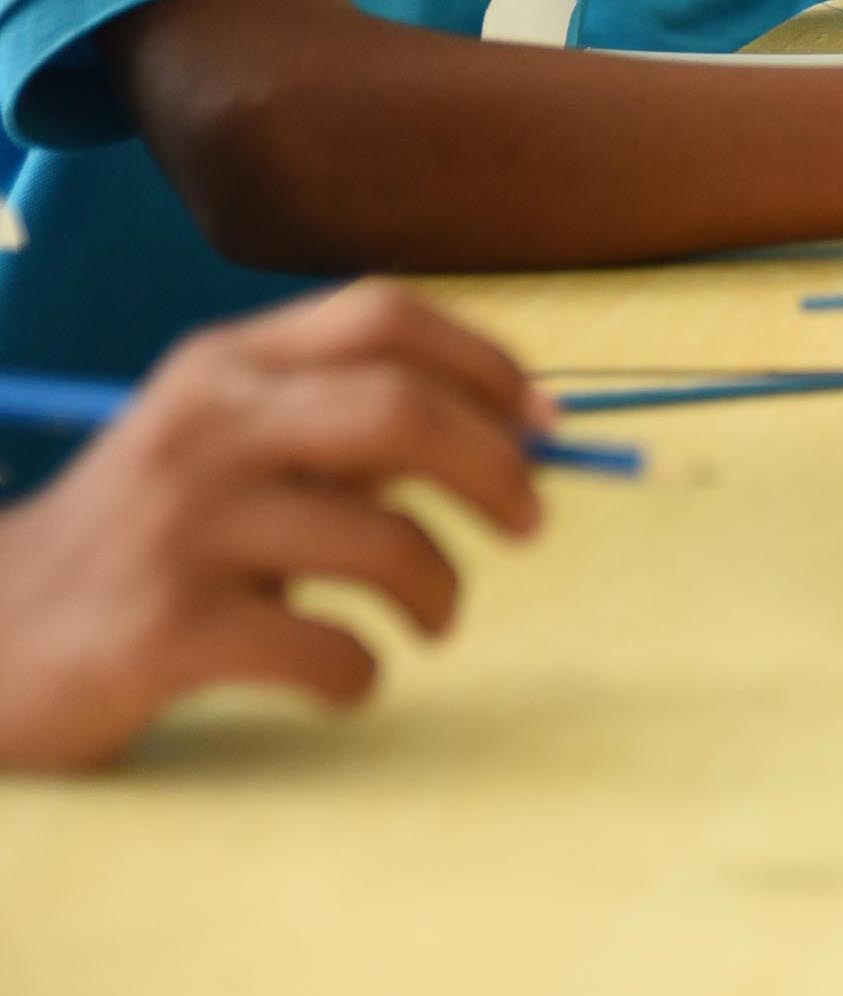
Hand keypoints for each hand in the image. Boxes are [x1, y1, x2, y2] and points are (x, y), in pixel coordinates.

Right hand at [0, 283, 546, 769]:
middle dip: (498, 468)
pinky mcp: (164, 633)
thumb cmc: (144, 542)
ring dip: (441, 589)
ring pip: (383, 541)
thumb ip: (342, 425)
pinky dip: (364, 674)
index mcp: (222, 366)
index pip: (384, 315)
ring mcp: (178, 530)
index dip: (487, 363)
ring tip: (434, 618)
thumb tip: (515, 430)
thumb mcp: (223, 448)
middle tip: (531, 523)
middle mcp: (200, 429)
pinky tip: (346, 680)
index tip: (546, 422)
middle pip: (401, 414)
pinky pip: (327, 650)